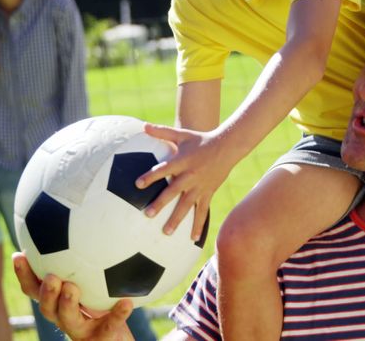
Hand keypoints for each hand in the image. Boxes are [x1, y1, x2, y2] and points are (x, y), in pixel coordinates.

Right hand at [13, 253, 134, 340]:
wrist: (120, 336)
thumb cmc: (105, 301)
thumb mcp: (94, 277)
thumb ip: (84, 254)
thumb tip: (81, 215)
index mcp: (58, 301)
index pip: (34, 289)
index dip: (24, 275)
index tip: (19, 255)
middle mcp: (65, 316)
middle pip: (47, 307)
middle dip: (45, 292)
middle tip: (50, 275)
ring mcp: (82, 329)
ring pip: (68, 320)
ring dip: (67, 304)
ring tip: (71, 288)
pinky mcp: (103, 337)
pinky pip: (110, 326)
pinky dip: (117, 314)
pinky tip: (127, 302)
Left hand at [137, 123, 234, 238]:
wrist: (226, 147)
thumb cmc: (200, 140)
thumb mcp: (182, 134)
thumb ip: (162, 132)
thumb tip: (144, 125)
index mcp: (181, 162)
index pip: (163, 170)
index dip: (151, 176)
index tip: (138, 184)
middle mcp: (189, 176)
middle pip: (173, 191)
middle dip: (160, 203)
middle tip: (147, 214)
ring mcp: (199, 186)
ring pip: (187, 205)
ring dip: (177, 219)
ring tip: (166, 232)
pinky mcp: (208, 193)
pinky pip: (202, 211)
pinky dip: (198, 225)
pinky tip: (193, 238)